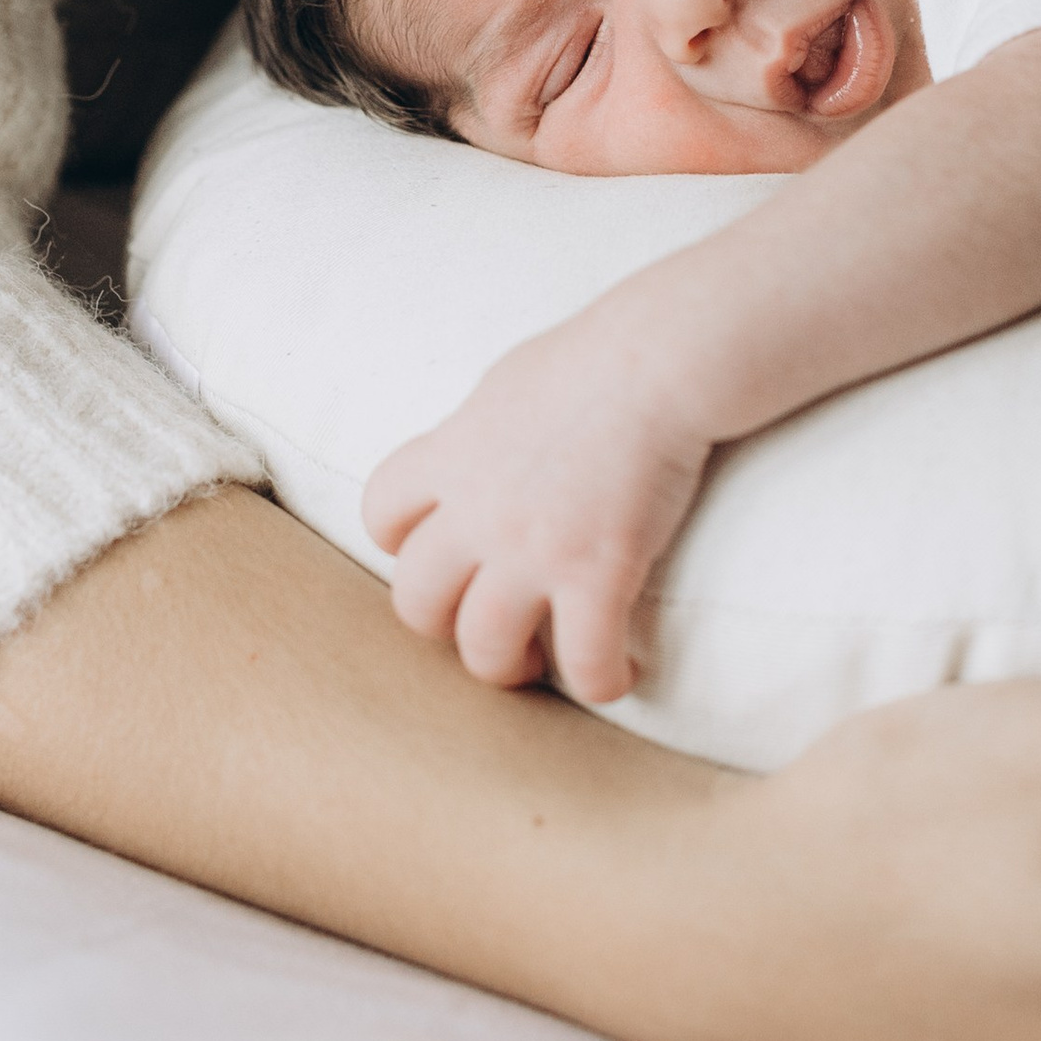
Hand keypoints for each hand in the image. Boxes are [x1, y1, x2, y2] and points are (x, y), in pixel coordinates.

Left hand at [363, 314, 713, 700]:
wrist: (659, 359)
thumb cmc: (596, 358)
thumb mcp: (509, 385)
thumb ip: (480, 434)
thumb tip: (481, 453)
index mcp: (453, 456)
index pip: (381, 513)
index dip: (406, 541)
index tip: (448, 546)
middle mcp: (479, 511)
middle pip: (417, 602)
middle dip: (447, 622)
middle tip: (490, 616)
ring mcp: (534, 550)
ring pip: (484, 650)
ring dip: (511, 665)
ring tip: (545, 657)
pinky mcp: (597, 575)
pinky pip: (584, 664)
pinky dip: (602, 682)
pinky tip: (623, 673)